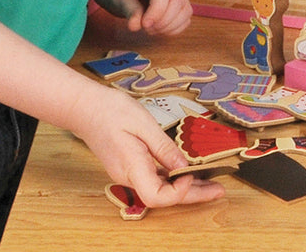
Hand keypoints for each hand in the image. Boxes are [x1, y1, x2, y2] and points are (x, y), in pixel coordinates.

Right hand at [74, 83, 224, 207]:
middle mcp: (129, 176)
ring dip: (185, 186)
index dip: (180, 191)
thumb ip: (164, 147)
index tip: (192, 172)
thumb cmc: (111, 111)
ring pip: (161, 188)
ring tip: (210, 182)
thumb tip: (184, 167)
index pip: (158, 197)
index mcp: (131, 167)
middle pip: (164, 196)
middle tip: (219, 190)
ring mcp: (128, 173)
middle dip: (193, 195)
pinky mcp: (130, 166)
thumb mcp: (143, 123)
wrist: (86, 108)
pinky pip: (154, 178)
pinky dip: (172, 177)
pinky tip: (186, 171)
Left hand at [91, 0, 192, 35]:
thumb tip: (136, 26)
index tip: (144, 25)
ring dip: (170, 25)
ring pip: (185, 9)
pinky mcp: (175, 1)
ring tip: (151, 29)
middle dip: (163, 20)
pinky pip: (184, 16)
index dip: (157, 10)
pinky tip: (159, 29)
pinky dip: (175, 27)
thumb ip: (129, 10)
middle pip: (177, 0)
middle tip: (145, 28)